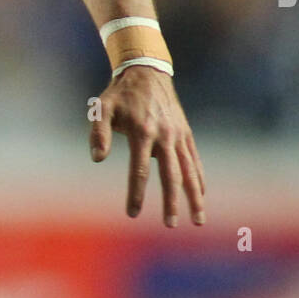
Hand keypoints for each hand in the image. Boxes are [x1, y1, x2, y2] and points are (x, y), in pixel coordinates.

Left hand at [89, 66, 205, 226]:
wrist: (146, 72)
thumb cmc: (119, 94)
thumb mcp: (101, 108)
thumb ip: (98, 133)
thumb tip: (97, 159)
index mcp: (143, 132)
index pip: (140, 169)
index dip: (136, 193)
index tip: (133, 213)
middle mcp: (165, 135)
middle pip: (170, 175)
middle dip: (171, 202)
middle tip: (170, 224)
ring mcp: (178, 135)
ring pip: (188, 170)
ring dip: (194, 196)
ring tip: (198, 220)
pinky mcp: (186, 133)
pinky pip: (194, 160)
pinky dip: (199, 178)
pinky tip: (201, 196)